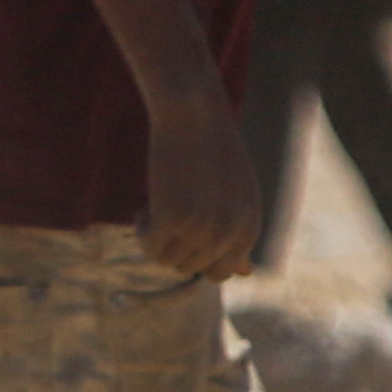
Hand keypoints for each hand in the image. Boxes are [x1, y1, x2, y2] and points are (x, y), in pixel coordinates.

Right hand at [137, 97, 262, 284]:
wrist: (194, 116)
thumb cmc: (215, 153)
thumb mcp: (238, 199)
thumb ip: (240, 236)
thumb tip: (245, 274)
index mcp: (249, 229)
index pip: (220, 273)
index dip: (197, 256)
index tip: (187, 232)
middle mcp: (230, 233)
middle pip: (190, 268)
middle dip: (175, 246)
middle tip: (170, 214)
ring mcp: (202, 228)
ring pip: (167, 260)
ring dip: (157, 238)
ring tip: (159, 206)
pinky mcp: (173, 218)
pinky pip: (150, 246)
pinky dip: (142, 230)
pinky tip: (145, 207)